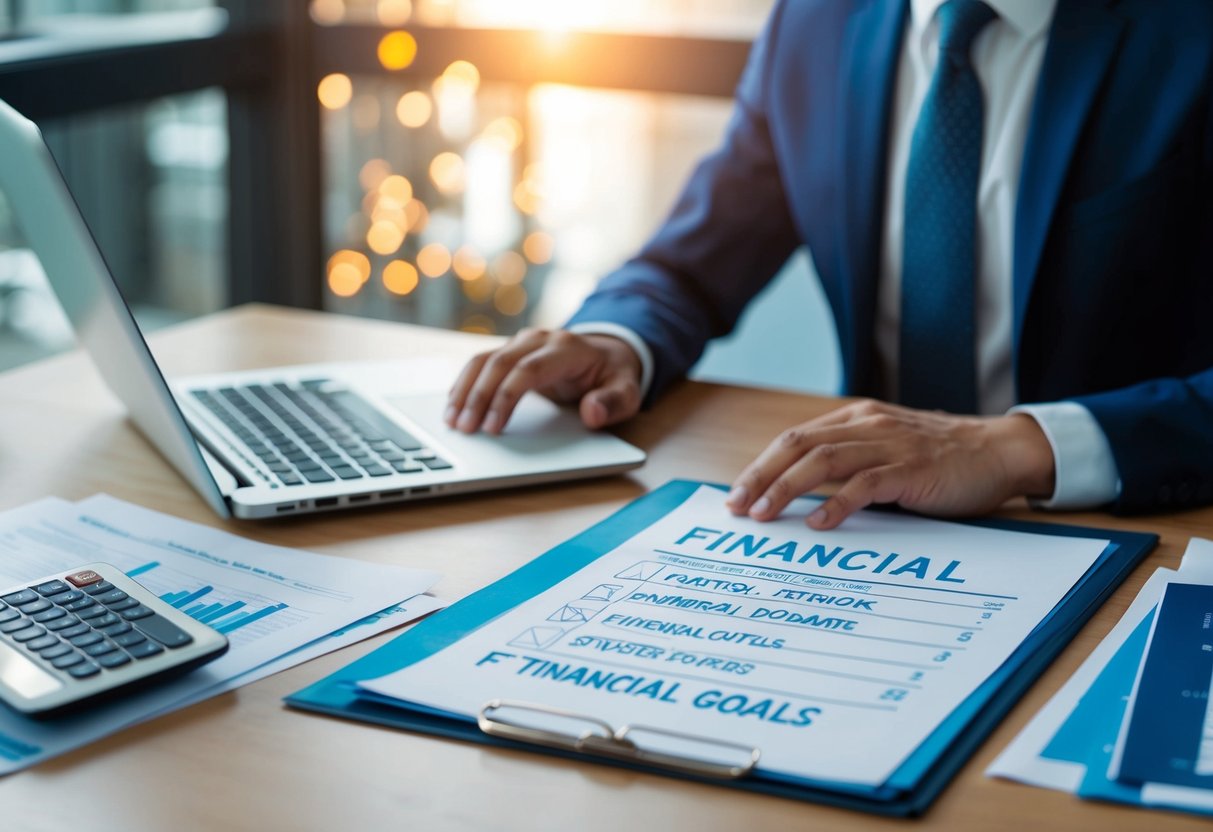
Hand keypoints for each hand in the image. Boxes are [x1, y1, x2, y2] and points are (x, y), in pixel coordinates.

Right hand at [445, 328, 643, 433]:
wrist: (609, 353)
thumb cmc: (615, 376)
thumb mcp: (628, 391)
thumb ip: (614, 403)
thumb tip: (592, 413)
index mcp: (568, 348)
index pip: (529, 369)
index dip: (507, 397)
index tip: (493, 428)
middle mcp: (540, 340)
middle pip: (500, 363)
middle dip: (478, 398)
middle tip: (464, 430)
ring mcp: (522, 342)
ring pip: (484, 360)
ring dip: (464, 390)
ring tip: (451, 421)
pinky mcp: (511, 351)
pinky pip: (481, 363)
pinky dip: (464, 384)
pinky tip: (453, 406)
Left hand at [724, 400, 1055, 528]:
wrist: (1000, 451)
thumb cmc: (941, 459)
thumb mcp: (886, 451)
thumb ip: (848, 464)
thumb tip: (799, 498)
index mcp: (856, 419)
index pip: (794, 439)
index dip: (761, 466)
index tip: (737, 494)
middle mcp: (867, 425)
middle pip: (798, 446)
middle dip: (760, 476)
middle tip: (736, 507)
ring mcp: (890, 445)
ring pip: (823, 461)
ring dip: (786, 489)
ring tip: (763, 514)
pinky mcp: (913, 469)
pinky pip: (866, 484)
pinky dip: (837, 503)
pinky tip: (818, 523)